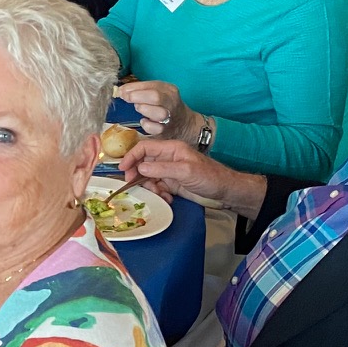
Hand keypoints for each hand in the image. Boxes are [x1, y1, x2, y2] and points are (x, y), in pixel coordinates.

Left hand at [117, 79, 201, 142]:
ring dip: (143, 109)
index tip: (121, 90)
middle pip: (155, 97)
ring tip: (139, 108)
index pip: (152, 85)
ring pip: (158, 113)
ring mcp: (170, 117)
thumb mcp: (159, 93)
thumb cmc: (165, 106)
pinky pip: (154, 128)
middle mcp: (171, 102)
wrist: (184, 124)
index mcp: (169, 90)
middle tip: (126, 98)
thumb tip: (122, 90)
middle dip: (137, 96)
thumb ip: (142, 90)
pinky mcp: (166, 130)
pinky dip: (146, 124)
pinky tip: (144, 121)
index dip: (134, 87)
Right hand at [119, 137, 266, 217]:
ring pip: (148, 177)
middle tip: (133, 185)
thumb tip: (140, 167)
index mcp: (171, 148)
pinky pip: (157, 187)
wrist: (225, 192)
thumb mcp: (186, 171)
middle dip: (137, 174)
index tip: (122, 168)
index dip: (132, 156)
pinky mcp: (172, 184)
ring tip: (160, 194)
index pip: (145, 147)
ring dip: (150, 187)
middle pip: (143, 162)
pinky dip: (158, 194)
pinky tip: (168, 199)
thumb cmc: (210, 177)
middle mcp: (168, 158)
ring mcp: (169, 171)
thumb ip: (162, 168)